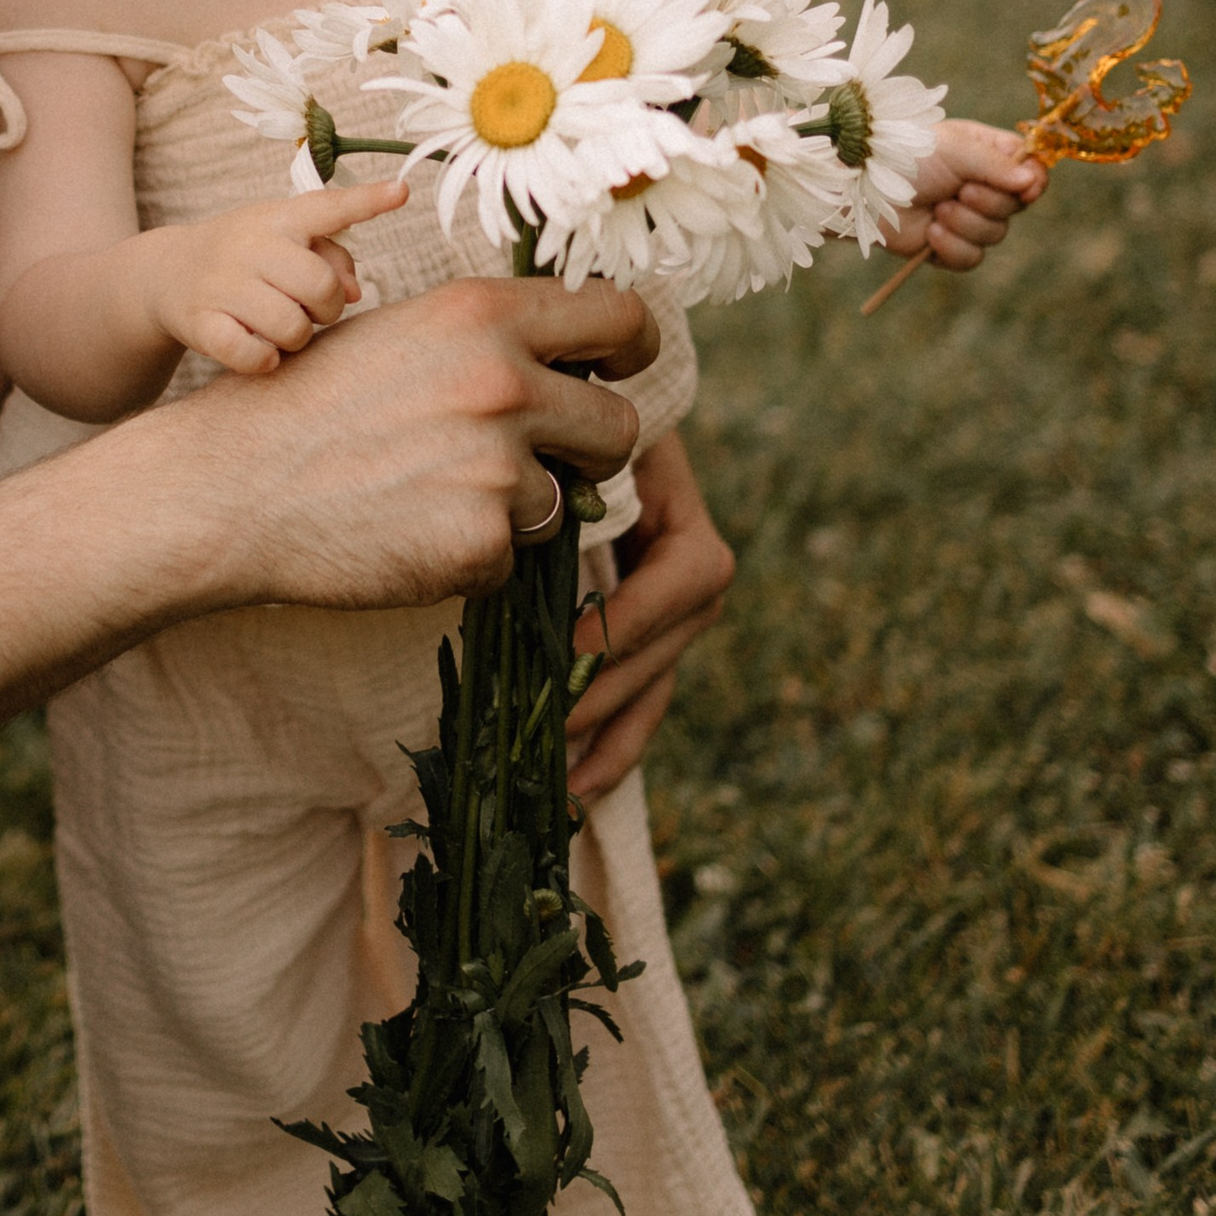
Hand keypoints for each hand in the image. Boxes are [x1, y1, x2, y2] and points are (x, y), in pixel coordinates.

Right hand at [146, 181, 407, 376]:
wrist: (166, 273)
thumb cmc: (245, 258)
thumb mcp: (283, 241)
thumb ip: (331, 257)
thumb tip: (356, 293)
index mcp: (278, 219)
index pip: (328, 207)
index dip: (367, 200)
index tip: (402, 192)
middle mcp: (250, 245)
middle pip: (320, 286)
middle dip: (327, 309)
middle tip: (309, 309)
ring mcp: (222, 283)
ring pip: (292, 327)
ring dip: (296, 337)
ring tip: (278, 326)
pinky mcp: (201, 322)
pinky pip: (254, 356)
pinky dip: (264, 359)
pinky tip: (256, 346)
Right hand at [167, 272, 658, 615]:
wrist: (227, 488)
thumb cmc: (301, 406)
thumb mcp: (394, 335)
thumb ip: (482, 338)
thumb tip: (566, 353)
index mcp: (480, 316)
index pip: (618, 316)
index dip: (634, 346)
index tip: (627, 367)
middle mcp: (500, 381)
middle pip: (620, 425)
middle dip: (591, 451)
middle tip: (540, 463)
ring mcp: (495, 465)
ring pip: (567, 501)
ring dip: (519, 509)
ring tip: (433, 496)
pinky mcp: (480, 542)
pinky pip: (513, 559)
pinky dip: (471, 555)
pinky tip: (406, 533)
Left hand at [566, 430, 732, 798]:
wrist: (571, 425)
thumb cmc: (563, 430)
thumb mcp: (576, 443)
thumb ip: (570, 478)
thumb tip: (524, 525)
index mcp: (684, 516)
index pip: (686, 577)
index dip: (632, 619)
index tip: (570, 649)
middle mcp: (691, 574)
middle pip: (665, 647)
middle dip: (605, 692)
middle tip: (541, 726)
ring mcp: (671, 615)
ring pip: (652, 687)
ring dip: (610, 741)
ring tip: (562, 791)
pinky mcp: (642, 643)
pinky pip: (637, 700)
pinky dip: (608, 745)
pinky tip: (575, 790)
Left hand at [883, 116, 1046, 270]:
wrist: (862, 188)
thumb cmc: (906, 155)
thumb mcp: (955, 148)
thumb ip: (996, 164)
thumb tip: (1032, 182)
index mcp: (988, 155)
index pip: (1031, 172)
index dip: (1033, 183)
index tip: (1026, 188)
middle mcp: (981, 186)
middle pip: (1015, 208)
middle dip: (987, 202)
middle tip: (958, 190)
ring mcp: (965, 218)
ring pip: (995, 235)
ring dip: (965, 223)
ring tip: (937, 208)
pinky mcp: (947, 247)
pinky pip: (971, 258)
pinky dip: (951, 247)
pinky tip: (931, 232)